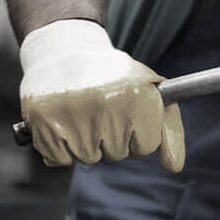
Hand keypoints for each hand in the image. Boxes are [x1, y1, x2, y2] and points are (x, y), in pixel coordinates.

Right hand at [18, 19, 185, 172]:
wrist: (63, 52)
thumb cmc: (113, 77)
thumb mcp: (150, 92)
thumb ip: (169, 130)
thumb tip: (175, 167)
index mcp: (137, 96)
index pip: (145, 146)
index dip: (137, 132)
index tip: (128, 112)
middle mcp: (107, 105)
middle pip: (117, 154)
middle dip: (111, 137)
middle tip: (100, 107)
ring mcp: (73, 116)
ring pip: (88, 157)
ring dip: (86, 141)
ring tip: (81, 111)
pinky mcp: (43, 124)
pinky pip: (60, 159)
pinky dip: (60, 146)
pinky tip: (62, 120)